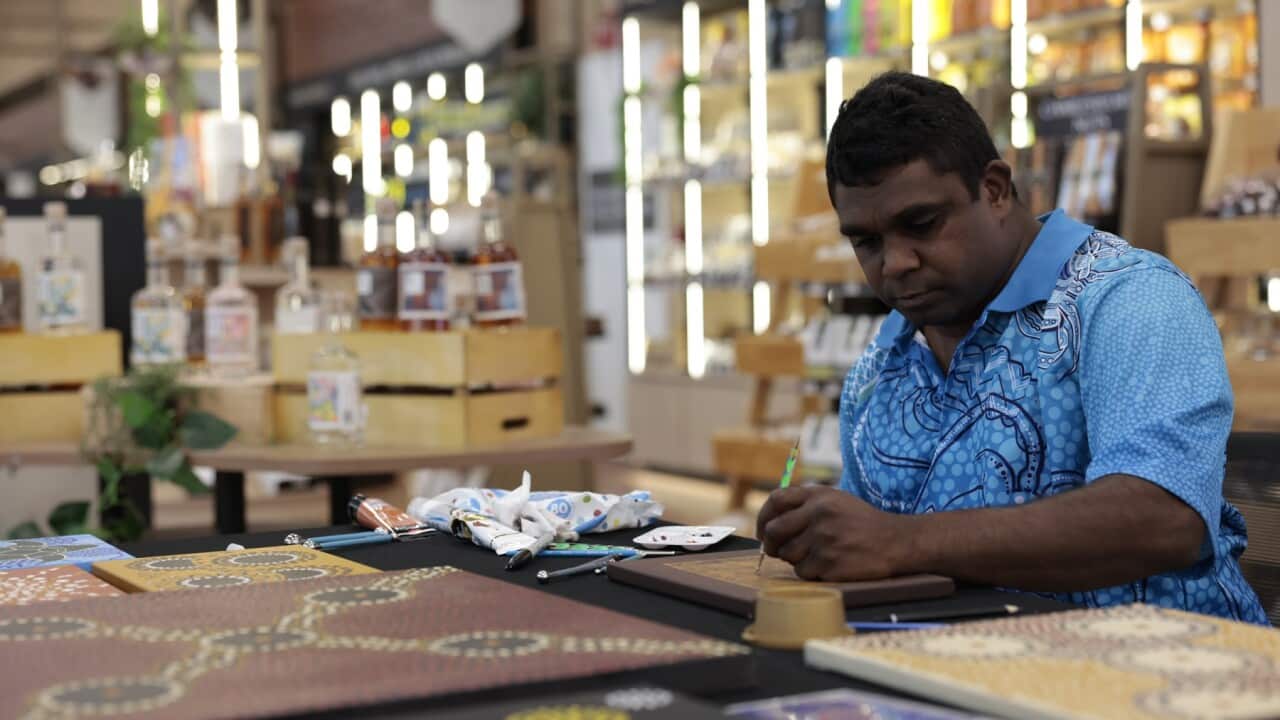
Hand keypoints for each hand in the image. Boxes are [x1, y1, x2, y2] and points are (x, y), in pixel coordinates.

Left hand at [756, 486, 912, 581]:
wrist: (896, 541)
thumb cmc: (862, 522)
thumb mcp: (836, 500)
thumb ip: (806, 504)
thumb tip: (770, 523)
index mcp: (818, 496)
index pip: (776, 500)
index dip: (763, 517)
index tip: (763, 531)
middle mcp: (818, 514)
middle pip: (774, 531)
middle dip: (770, 544)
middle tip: (776, 550)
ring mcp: (823, 539)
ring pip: (787, 554)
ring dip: (795, 559)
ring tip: (816, 555)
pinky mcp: (828, 562)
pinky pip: (802, 572)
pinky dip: (810, 572)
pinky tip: (827, 565)